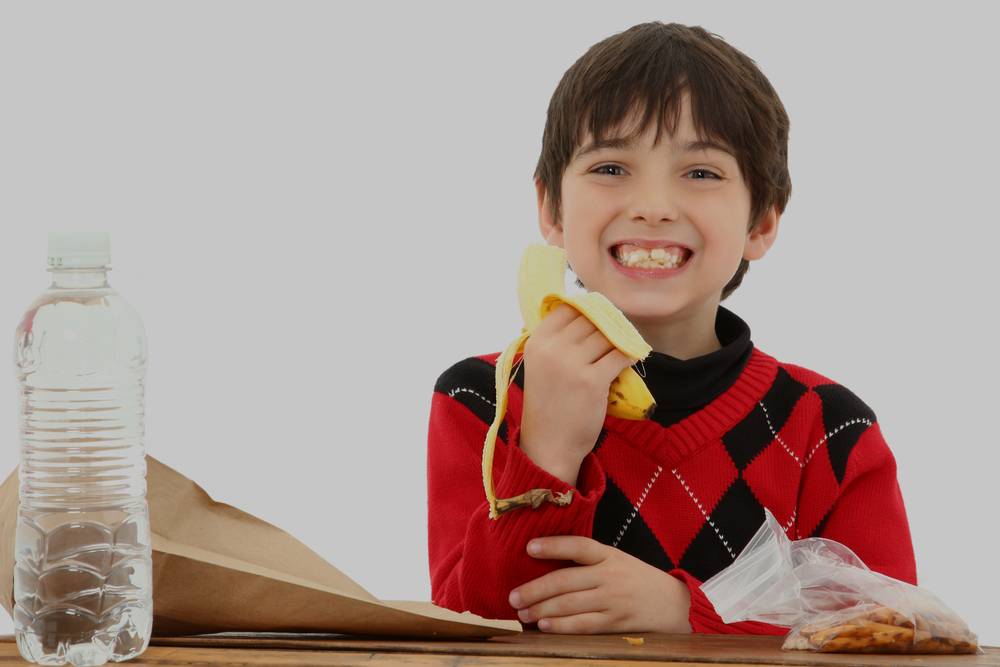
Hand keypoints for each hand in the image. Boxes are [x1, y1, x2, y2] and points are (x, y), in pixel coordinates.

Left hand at [508, 535, 692, 633]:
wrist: (675, 604)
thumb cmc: (637, 579)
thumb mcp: (617, 560)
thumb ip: (589, 561)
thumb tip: (547, 564)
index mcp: (609, 554)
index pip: (578, 546)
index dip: (553, 545)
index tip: (529, 547)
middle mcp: (610, 575)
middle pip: (566, 580)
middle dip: (535, 589)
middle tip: (513, 596)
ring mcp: (614, 600)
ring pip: (571, 604)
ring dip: (542, 610)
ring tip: (522, 612)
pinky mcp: (617, 622)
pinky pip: (584, 624)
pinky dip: (562, 626)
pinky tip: (544, 626)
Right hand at [519, 304, 634, 483]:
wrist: (549, 444)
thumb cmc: (548, 403)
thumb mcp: (541, 365)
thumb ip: (557, 339)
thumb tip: (588, 310)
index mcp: (537, 341)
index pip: (569, 308)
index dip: (588, 310)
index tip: (600, 318)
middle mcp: (552, 349)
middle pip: (591, 320)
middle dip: (608, 325)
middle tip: (619, 333)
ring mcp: (572, 364)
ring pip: (608, 336)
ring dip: (621, 339)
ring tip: (624, 347)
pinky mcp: (592, 381)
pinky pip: (620, 355)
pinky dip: (630, 355)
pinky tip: (633, 358)